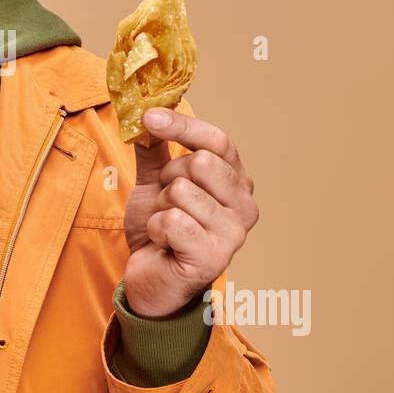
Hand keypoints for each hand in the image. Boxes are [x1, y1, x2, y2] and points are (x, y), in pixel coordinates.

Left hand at [122, 107, 258, 317]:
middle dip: (168, 179)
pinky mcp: (213, 257)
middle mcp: (245, 206)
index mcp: (236, 182)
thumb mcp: (154, 183)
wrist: (150, 280)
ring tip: (165, 226)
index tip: (150, 116)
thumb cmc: (160, 231)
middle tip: (164, 201)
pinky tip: (163, 243)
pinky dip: (156, 229)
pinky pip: (172, 220)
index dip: (182, 125)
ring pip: (182, 191)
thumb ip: (156, 149)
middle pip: (200, 163)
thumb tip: (148, 112)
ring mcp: (233, 234)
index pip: (218, 141)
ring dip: (160, 207)